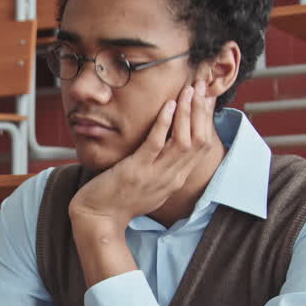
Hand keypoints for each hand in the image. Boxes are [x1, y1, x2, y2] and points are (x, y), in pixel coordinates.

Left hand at [69, 79, 216, 229]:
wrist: (99, 219)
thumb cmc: (120, 200)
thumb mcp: (150, 184)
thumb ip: (163, 168)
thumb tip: (168, 146)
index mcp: (176, 179)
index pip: (202, 147)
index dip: (206, 120)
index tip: (206, 98)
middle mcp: (172, 178)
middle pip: (199, 141)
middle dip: (202, 111)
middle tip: (201, 86)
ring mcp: (155, 175)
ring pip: (183, 141)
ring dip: (187, 113)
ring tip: (188, 90)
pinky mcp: (136, 171)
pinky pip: (156, 144)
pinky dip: (164, 124)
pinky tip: (167, 105)